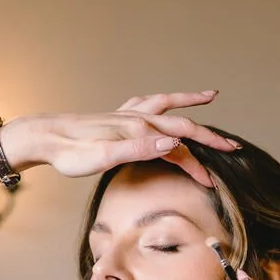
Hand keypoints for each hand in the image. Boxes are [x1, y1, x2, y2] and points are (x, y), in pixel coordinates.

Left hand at [6, 93, 238, 186]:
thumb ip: (140, 150)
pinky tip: (160, 104)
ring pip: (167, 106)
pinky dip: (161, 102)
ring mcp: (127, 115)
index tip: (213, 182)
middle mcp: (137, 118)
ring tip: (210, 96)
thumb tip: (173, 144)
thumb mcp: (105, 158)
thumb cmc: (71, 154)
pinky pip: (146, 104)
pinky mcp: (116, 117)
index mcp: (140, 130)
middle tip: (233, 146)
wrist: (46, 137)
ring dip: (189, 102)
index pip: (180, 146)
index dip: (199, 164)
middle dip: (208, 137)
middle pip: (181, 126)